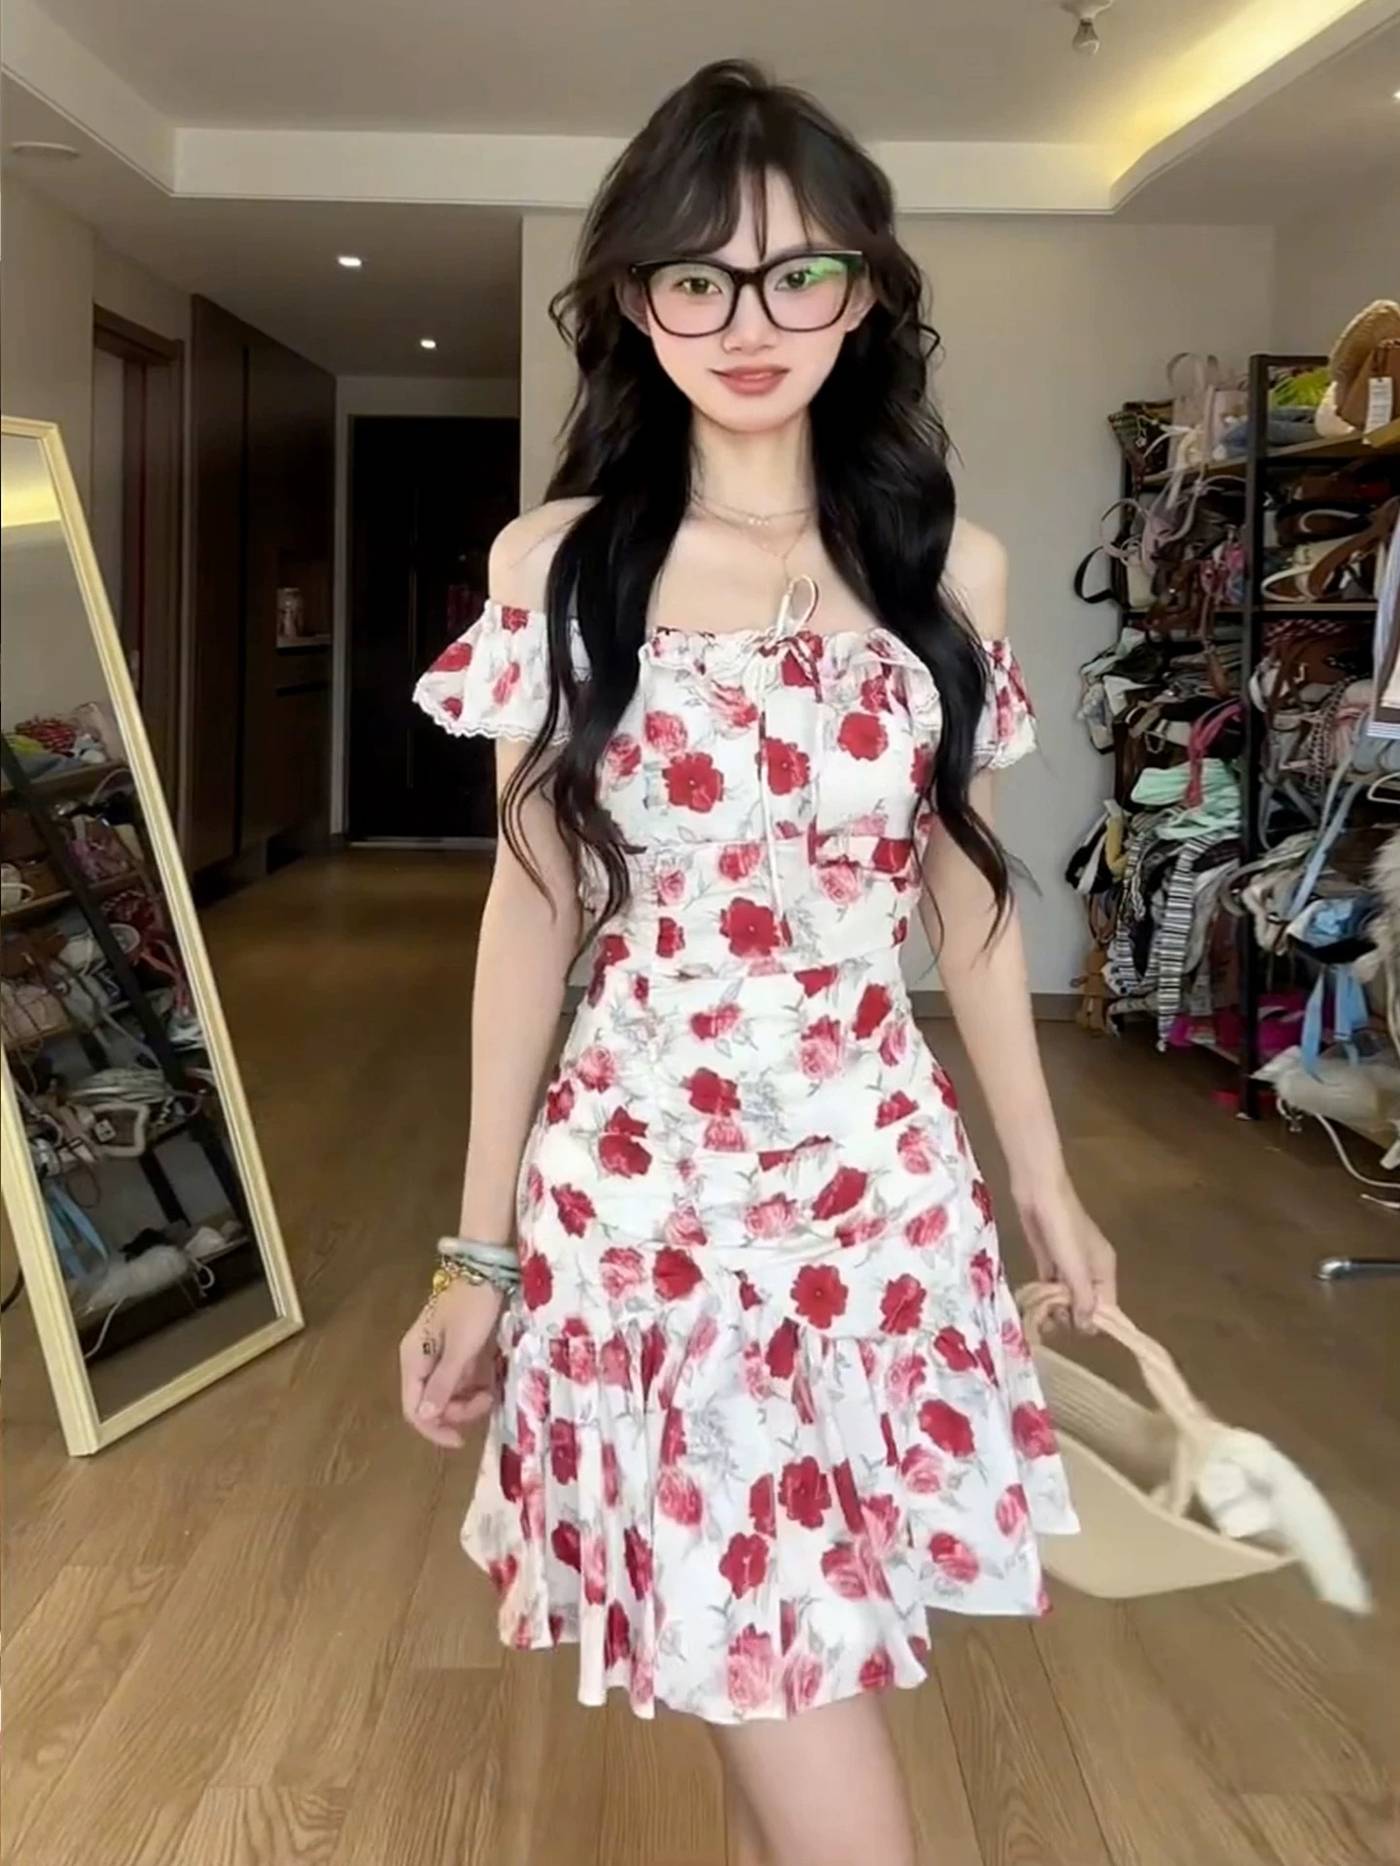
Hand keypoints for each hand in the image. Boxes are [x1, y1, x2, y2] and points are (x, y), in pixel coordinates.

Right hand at [399, 1276, 504, 1448]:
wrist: (485, 1268)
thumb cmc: (471, 1307)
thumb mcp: (460, 1348)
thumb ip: (443, 1384)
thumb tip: (424, 1415)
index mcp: (413, 1359)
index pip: (414, 1408)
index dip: (435, 1428)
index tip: (461, 1440)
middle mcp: (421, 1359)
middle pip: (432, 1402)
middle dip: (458, 1410)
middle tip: (486, 1400)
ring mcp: (439, 1353)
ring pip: (449, 1392)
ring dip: (469, 1398)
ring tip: (491, 1389)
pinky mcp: (457, 1347)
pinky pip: (462, 1377)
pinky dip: (475, 1383)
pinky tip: (491, 1380)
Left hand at [1014, 1172, 1116, 1328]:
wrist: (1039, 1193)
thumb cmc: (1062, 1229)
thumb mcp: (1076, 1267)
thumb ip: (1083, 1298)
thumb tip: (1088, 1328)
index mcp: (1105, 1268)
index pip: (1107, 1305)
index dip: (1093, 1320)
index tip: (1075, 1331)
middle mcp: (1090, 1268)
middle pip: (1085, 1302)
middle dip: (1071, 1315)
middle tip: (1053, 1320)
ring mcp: (1068, 1263)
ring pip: (1066, 1295)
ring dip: (1055, 1308)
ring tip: (1040, 1317)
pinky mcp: (1048, 1257)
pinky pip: (1050, 1284)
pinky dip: (1045, 1295)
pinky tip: (1034, 1307)